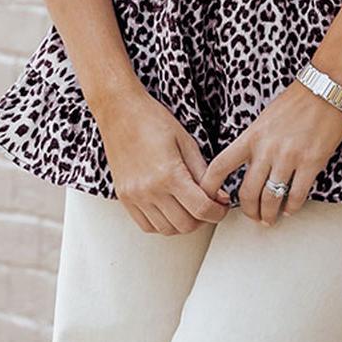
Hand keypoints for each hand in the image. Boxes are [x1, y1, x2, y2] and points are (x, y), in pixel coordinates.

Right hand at [94, 87, 234, 234]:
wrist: (119, 112)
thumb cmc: (153, 121)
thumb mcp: (187, 142)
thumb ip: (204, 173)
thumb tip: (219, 197)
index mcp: (170, 174)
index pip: (201, 209)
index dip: (218, 212)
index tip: (221, 207)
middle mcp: (150, 190)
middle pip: (185, 225)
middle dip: (203, 219)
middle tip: (208, 206)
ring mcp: (135, 196)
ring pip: (166, 230)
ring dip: (183, 223)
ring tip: (189, 207)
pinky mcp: (124, 197)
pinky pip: (146, 225)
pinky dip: (162, 224)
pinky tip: (169, 209)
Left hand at [201, 79, 341, 224]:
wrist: (326, 88)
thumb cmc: (296, 101)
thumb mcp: (264, 119)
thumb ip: (254, 142)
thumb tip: (248, 165)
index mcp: (251, 137)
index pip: (220, 166)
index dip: (210, 187)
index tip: (209, 199)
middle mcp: (266, 149)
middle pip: (246, 192)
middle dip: (248, 210)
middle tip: (253, 216)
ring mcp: (288, 157)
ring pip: (271, 198)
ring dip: (269, 214)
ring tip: (270, 218)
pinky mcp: (311, 162)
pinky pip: (297, 194)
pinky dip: (292, 207)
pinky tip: (290, 209)